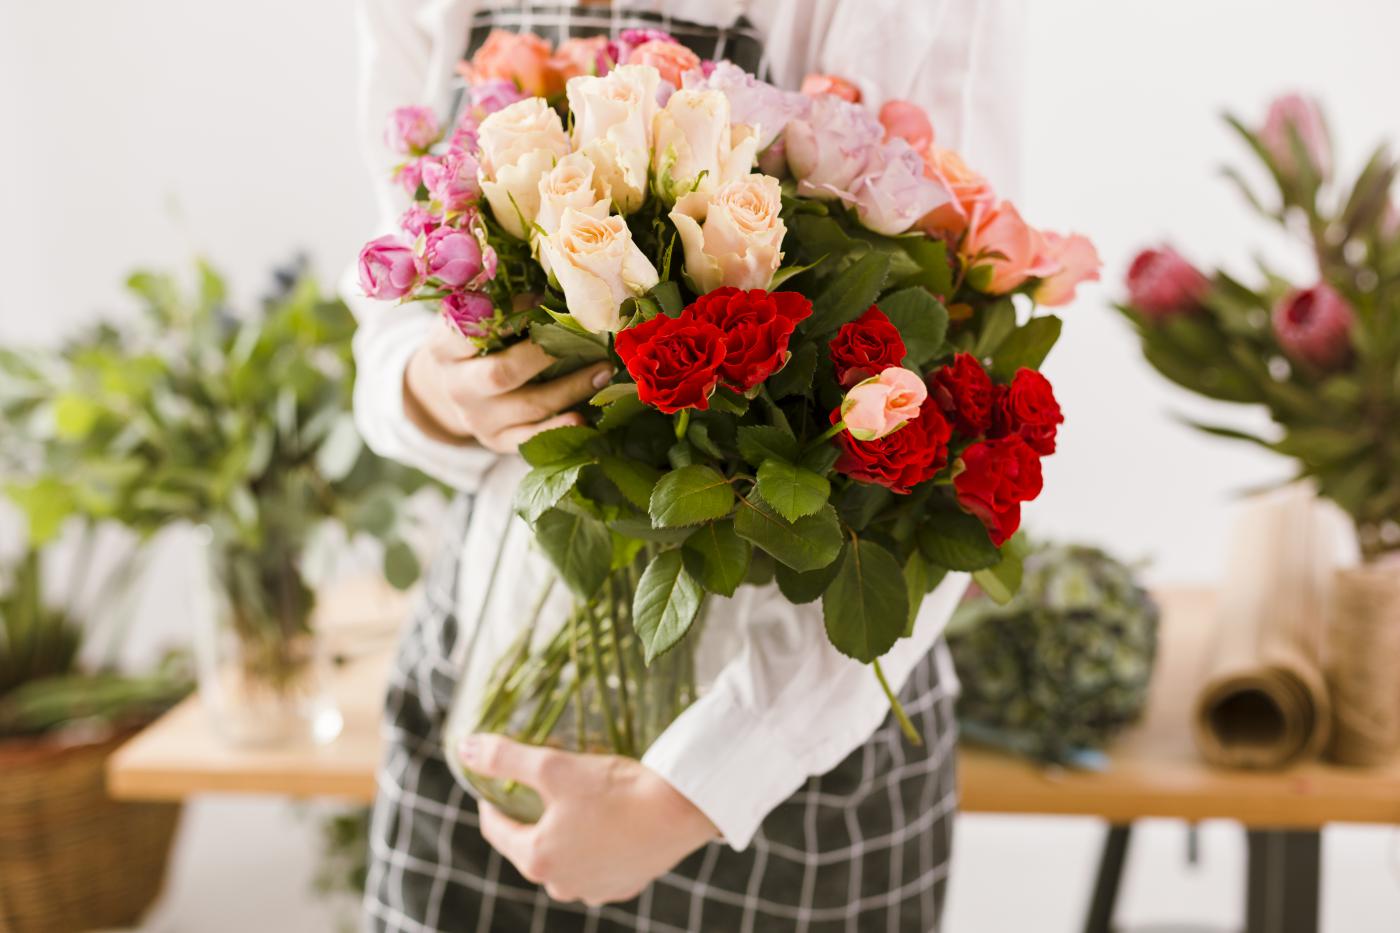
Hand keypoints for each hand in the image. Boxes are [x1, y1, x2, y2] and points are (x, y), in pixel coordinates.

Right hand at [404, 316, 612, 452]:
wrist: (453, 390)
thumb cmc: (474, 344)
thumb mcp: (472, 319)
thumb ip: (499, 302)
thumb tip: (553, 277)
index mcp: (445, 348)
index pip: (471, 331)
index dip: (509, 315)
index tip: (542, 300)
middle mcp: (458, 386)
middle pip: (502, 374)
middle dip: (546, 355)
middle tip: (586, 337)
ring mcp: (478, 419)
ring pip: (529, 406)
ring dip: (571, 387)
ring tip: (604, 369)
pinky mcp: (498, 441)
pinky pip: (531, 439)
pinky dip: (559, 428)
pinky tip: (584, 417)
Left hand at [460, 733, 718, 904]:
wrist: (681, 810)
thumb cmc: (615, 788)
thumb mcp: (553, 765)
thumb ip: (505, 758)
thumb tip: (465, 748)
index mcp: (538, 858)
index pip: (496, 830)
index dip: (492, 801)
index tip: (497, 780)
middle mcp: (562, 884)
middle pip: (530, 847)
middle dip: (531, 817)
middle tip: (542, 787)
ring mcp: (595, 890)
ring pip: (564, 859)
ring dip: (564, 835)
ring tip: (576, 803)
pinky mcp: (625, 887)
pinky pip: (597, 865)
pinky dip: (595, 846)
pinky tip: (607, 822)